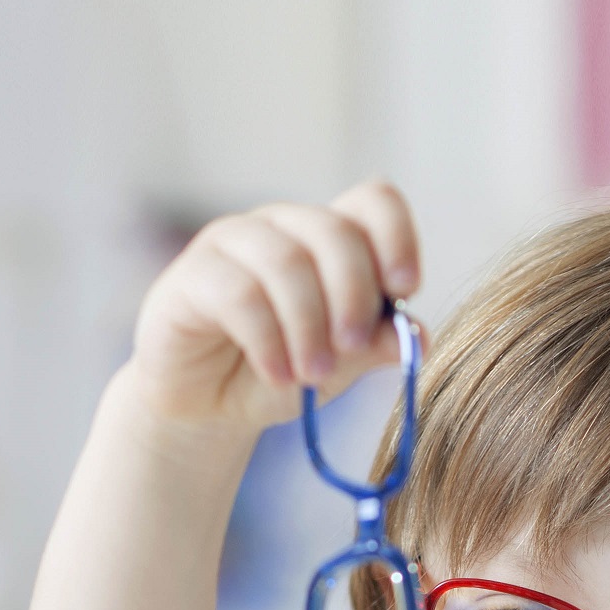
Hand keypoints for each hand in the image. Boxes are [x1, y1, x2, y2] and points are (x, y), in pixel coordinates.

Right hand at [127, 180, 423, 434]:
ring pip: (286, 261)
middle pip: (334, 230)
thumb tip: (418, 336)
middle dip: (353, 294)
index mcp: (328, 239)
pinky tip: (277, 374)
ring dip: (309, 325)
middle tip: (351, 347)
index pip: (373, 202)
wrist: (207, 407)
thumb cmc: (280, 373)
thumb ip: (374, 346)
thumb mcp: (339, 367)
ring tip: (311, 375)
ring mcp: (232, 243)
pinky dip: (267, 340)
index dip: (397, 237)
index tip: (405, 289)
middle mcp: (282, 227)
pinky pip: (239, 293)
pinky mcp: (191, 276)